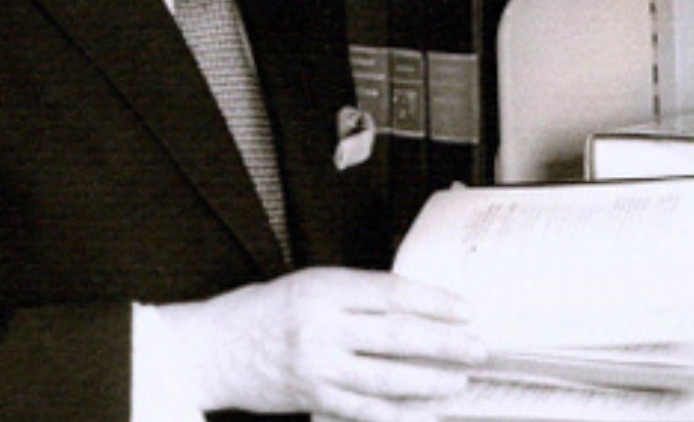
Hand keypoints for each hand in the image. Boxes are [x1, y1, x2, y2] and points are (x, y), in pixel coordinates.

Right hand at [160, 266, 486, 421]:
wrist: (215, 346)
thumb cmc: (262, 310)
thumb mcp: (308, 285)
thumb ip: (353, 295)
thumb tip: (409, 306)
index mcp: (323, 288)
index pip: (390, 293)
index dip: (432, 301)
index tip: (463, 307)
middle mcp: (322, 326)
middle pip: (396, 335)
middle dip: (444, 341)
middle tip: (478, 344)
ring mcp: (318, 366)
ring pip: (387, 376)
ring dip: (430, 380)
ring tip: (461, 379)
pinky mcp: (314, 397)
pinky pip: (366, 410)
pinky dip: (400, 412)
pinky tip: (426, 410)